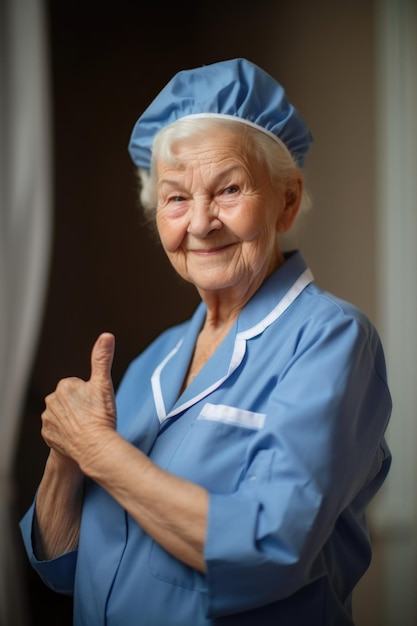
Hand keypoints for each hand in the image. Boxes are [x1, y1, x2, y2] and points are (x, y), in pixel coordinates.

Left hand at [41, 333, 116, 466]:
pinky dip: (66, 434)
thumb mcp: (104, 383)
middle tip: (93, 416)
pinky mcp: (47, 435)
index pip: (79, 387)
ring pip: (63, 415)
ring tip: (87, 427)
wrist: (95, 447)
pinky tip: (78, 437)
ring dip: (73, 420)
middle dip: (80, 407)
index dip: (90, 396)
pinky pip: (58, 431)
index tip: (96, 405)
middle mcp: (51, 400)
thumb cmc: (101, 416)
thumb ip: (102, 358)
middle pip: (70, 401)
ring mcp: (48, 419)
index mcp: (65, 386)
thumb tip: (106, 336)